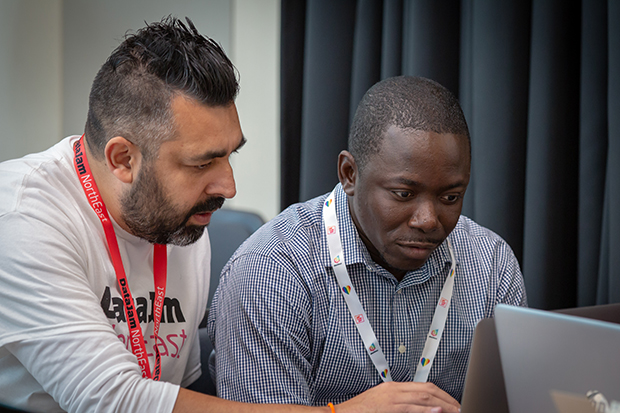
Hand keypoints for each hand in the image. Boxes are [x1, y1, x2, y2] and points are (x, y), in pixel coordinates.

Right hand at [334, 381, 459, 412]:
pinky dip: (426, 409)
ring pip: (423, 397)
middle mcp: (394, 390)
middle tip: (458, 408)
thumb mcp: (381, 403)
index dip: (441, 394)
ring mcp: (391, 398)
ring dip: (442, 404)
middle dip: (446, 399)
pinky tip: (438, 411)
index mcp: (393, 387)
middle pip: (427, 390)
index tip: (451, 403)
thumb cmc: (361, 411)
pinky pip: (411, 407)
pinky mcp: (389, 407)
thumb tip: (418, 408)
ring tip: (455, 410)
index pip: (424, 386)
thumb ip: (399, 403)